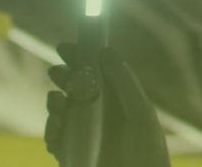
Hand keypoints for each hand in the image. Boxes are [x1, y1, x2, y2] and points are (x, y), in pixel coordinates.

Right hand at [45, 43, 170, 166]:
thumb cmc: (149, 152)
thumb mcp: (141, 114)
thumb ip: (124, 83)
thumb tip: (106, 50)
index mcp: (116, 100)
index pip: (95, 73)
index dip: (80, 58)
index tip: (66, 47)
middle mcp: (98, 115)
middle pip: (73, 89)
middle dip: (62, 78)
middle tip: (57, 72)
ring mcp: (83, 134)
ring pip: (60, 112)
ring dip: (54, 104)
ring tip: (57, 100)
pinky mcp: (72, 154)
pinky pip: (55, 139)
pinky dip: (51, 130)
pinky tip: (57, 127)